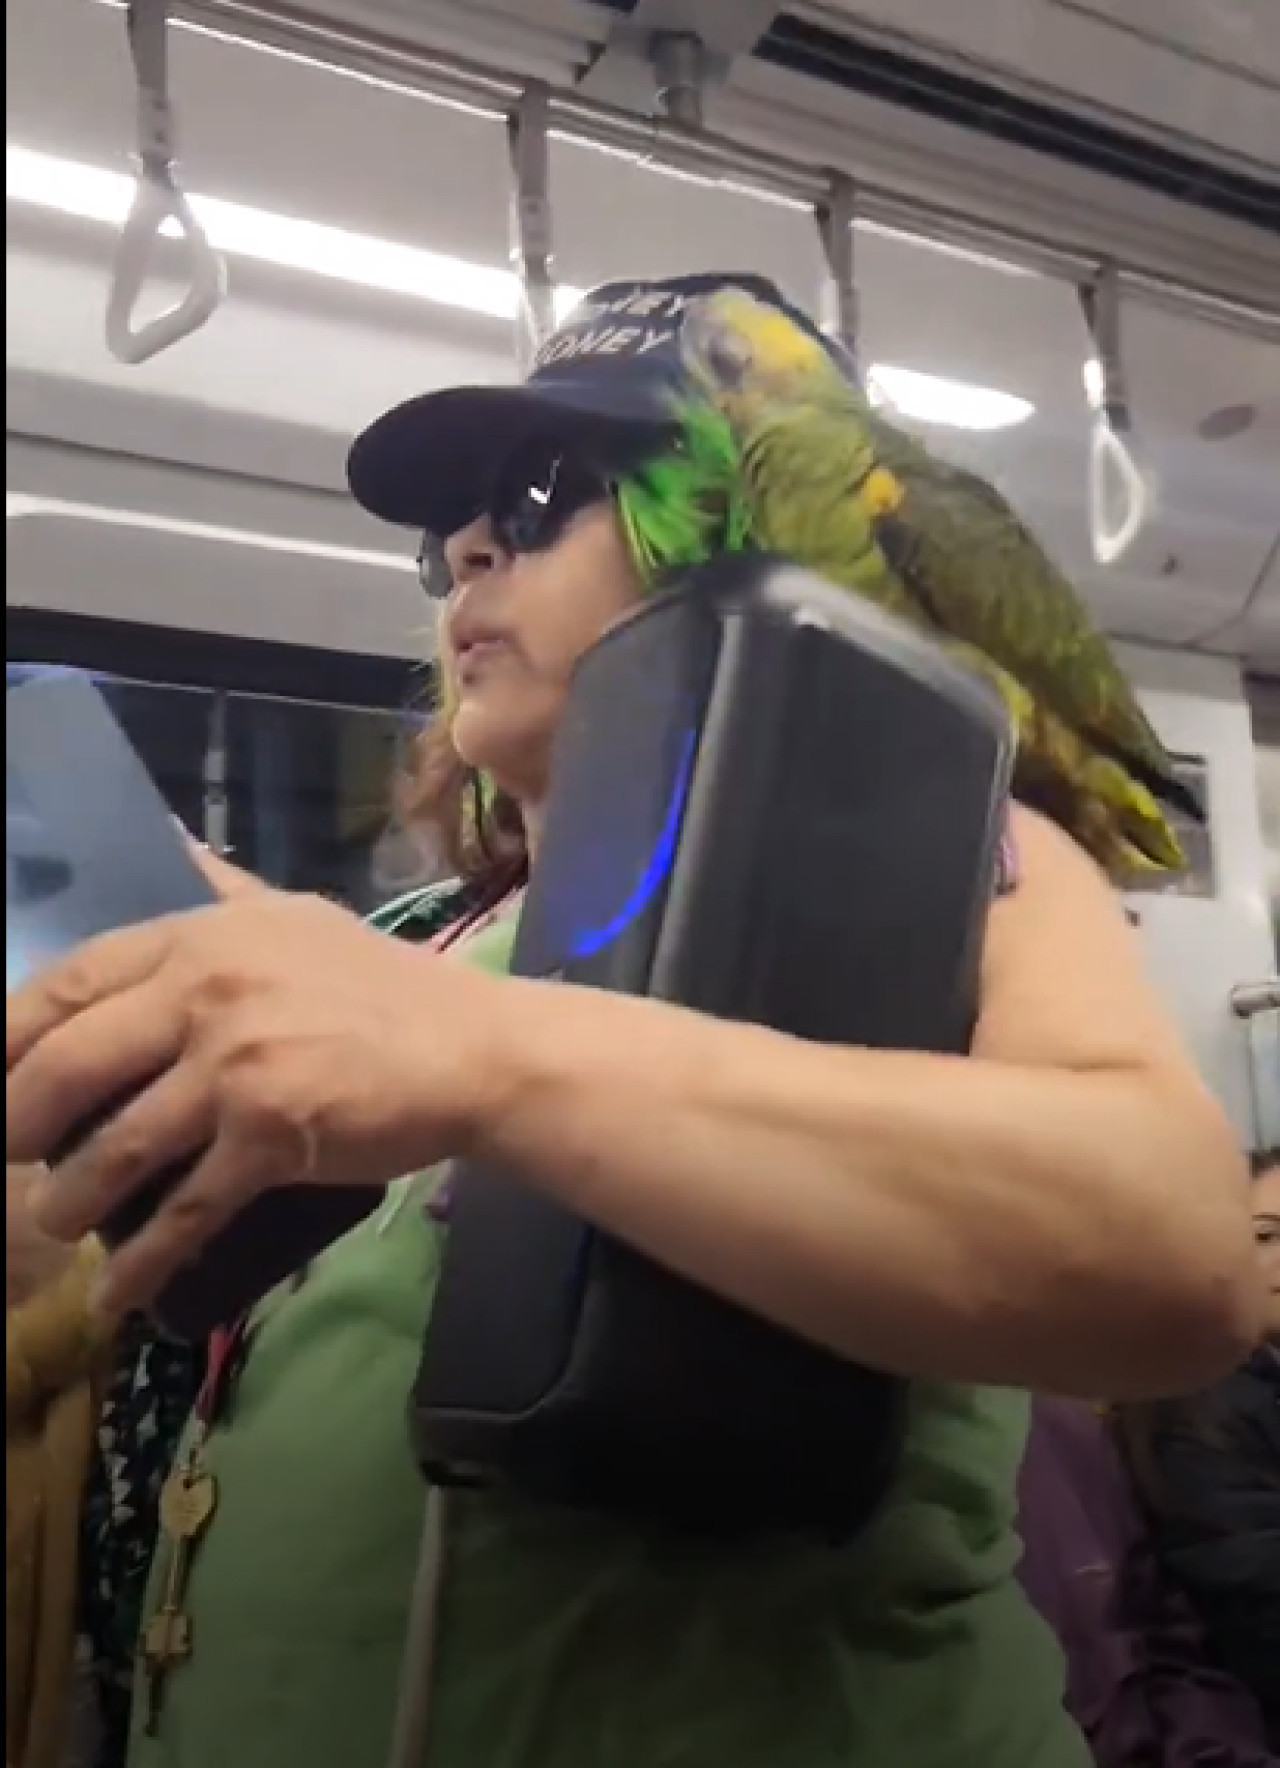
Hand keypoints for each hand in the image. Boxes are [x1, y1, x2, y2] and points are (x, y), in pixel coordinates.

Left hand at [6, 880, 509, 1313]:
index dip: (6, 1032)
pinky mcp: (271, 1136)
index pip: (70, 981)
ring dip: (66, 1201)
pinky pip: (185, 1208)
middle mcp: (206, 995)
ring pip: (116, 1147)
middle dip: (14, 1122)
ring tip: (50, 1226)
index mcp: (200, 939)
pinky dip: (141, 1259)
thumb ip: (222, 888)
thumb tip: (169, 842)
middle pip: (70, 1065)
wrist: (470, 1050)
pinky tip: (115, 1293)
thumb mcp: (294, 917)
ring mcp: (237, 1067)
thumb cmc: (380, 986)